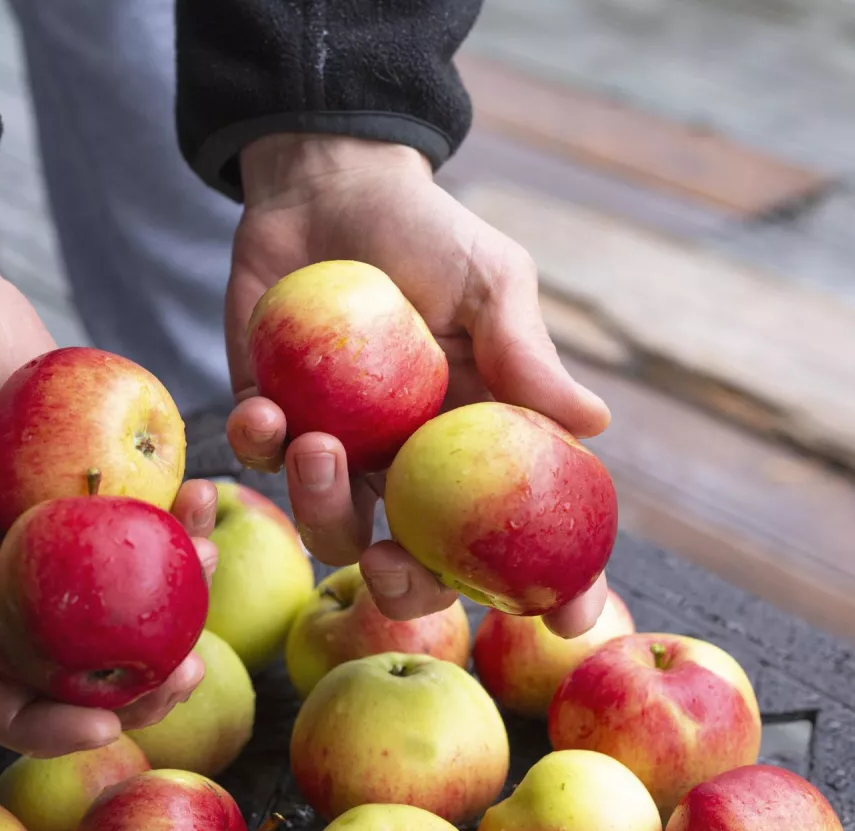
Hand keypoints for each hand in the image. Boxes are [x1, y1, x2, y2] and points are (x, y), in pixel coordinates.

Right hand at [0, 183, 212, 755]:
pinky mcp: (85, 502)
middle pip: (62, 673)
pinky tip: (201, 503)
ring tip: (209, 560)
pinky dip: (173, 534)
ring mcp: (43, 545)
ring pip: (112, 610)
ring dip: (166, 609)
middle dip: (128, 689)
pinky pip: (136, 539)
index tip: (105, 724)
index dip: (37, 727)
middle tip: (188, 672)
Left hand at [224, 134, 610, 636]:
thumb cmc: (426, 231)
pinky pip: (261, 461)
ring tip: (317, 444)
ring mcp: (337, 447)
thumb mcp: (489, 281)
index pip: (519, 529)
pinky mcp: (270, 419)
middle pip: (416, 562)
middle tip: (391, 563)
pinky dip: (260, 447)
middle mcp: (408, 462)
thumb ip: (524, 353)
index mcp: (472, 443)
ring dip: (321, 505)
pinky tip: (264, 410)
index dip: (551, 583)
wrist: (329, 185)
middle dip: (405, 587)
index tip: (569, 620)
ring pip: (329, 525)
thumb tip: (594, 423)